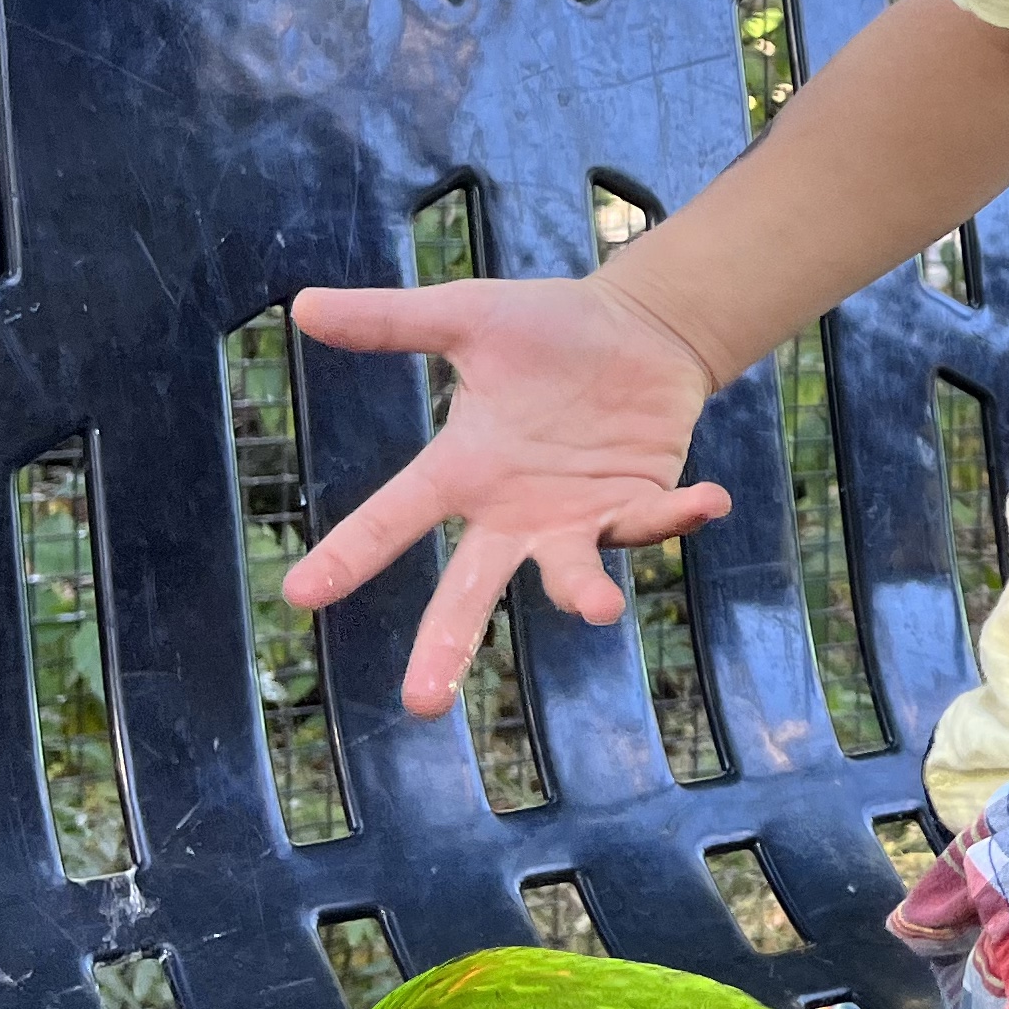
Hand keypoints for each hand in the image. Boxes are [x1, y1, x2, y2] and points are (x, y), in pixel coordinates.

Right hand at [283, 274, 729, 716]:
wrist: (638, 329)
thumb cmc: (546, 329)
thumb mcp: (467, 315)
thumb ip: (391, 320)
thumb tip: (302, 305)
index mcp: (464, 470)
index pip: (393, 517)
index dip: (349, 554)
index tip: (300, 596)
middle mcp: (514, 511)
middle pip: (471, 586)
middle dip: (448, 643)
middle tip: (422, 704)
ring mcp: (578, 517)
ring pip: (572, 574)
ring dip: (584, 592)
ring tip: (597, 607)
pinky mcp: (639, 503)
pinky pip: (655, 521)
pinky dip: (680, 516)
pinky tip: (708, 500)